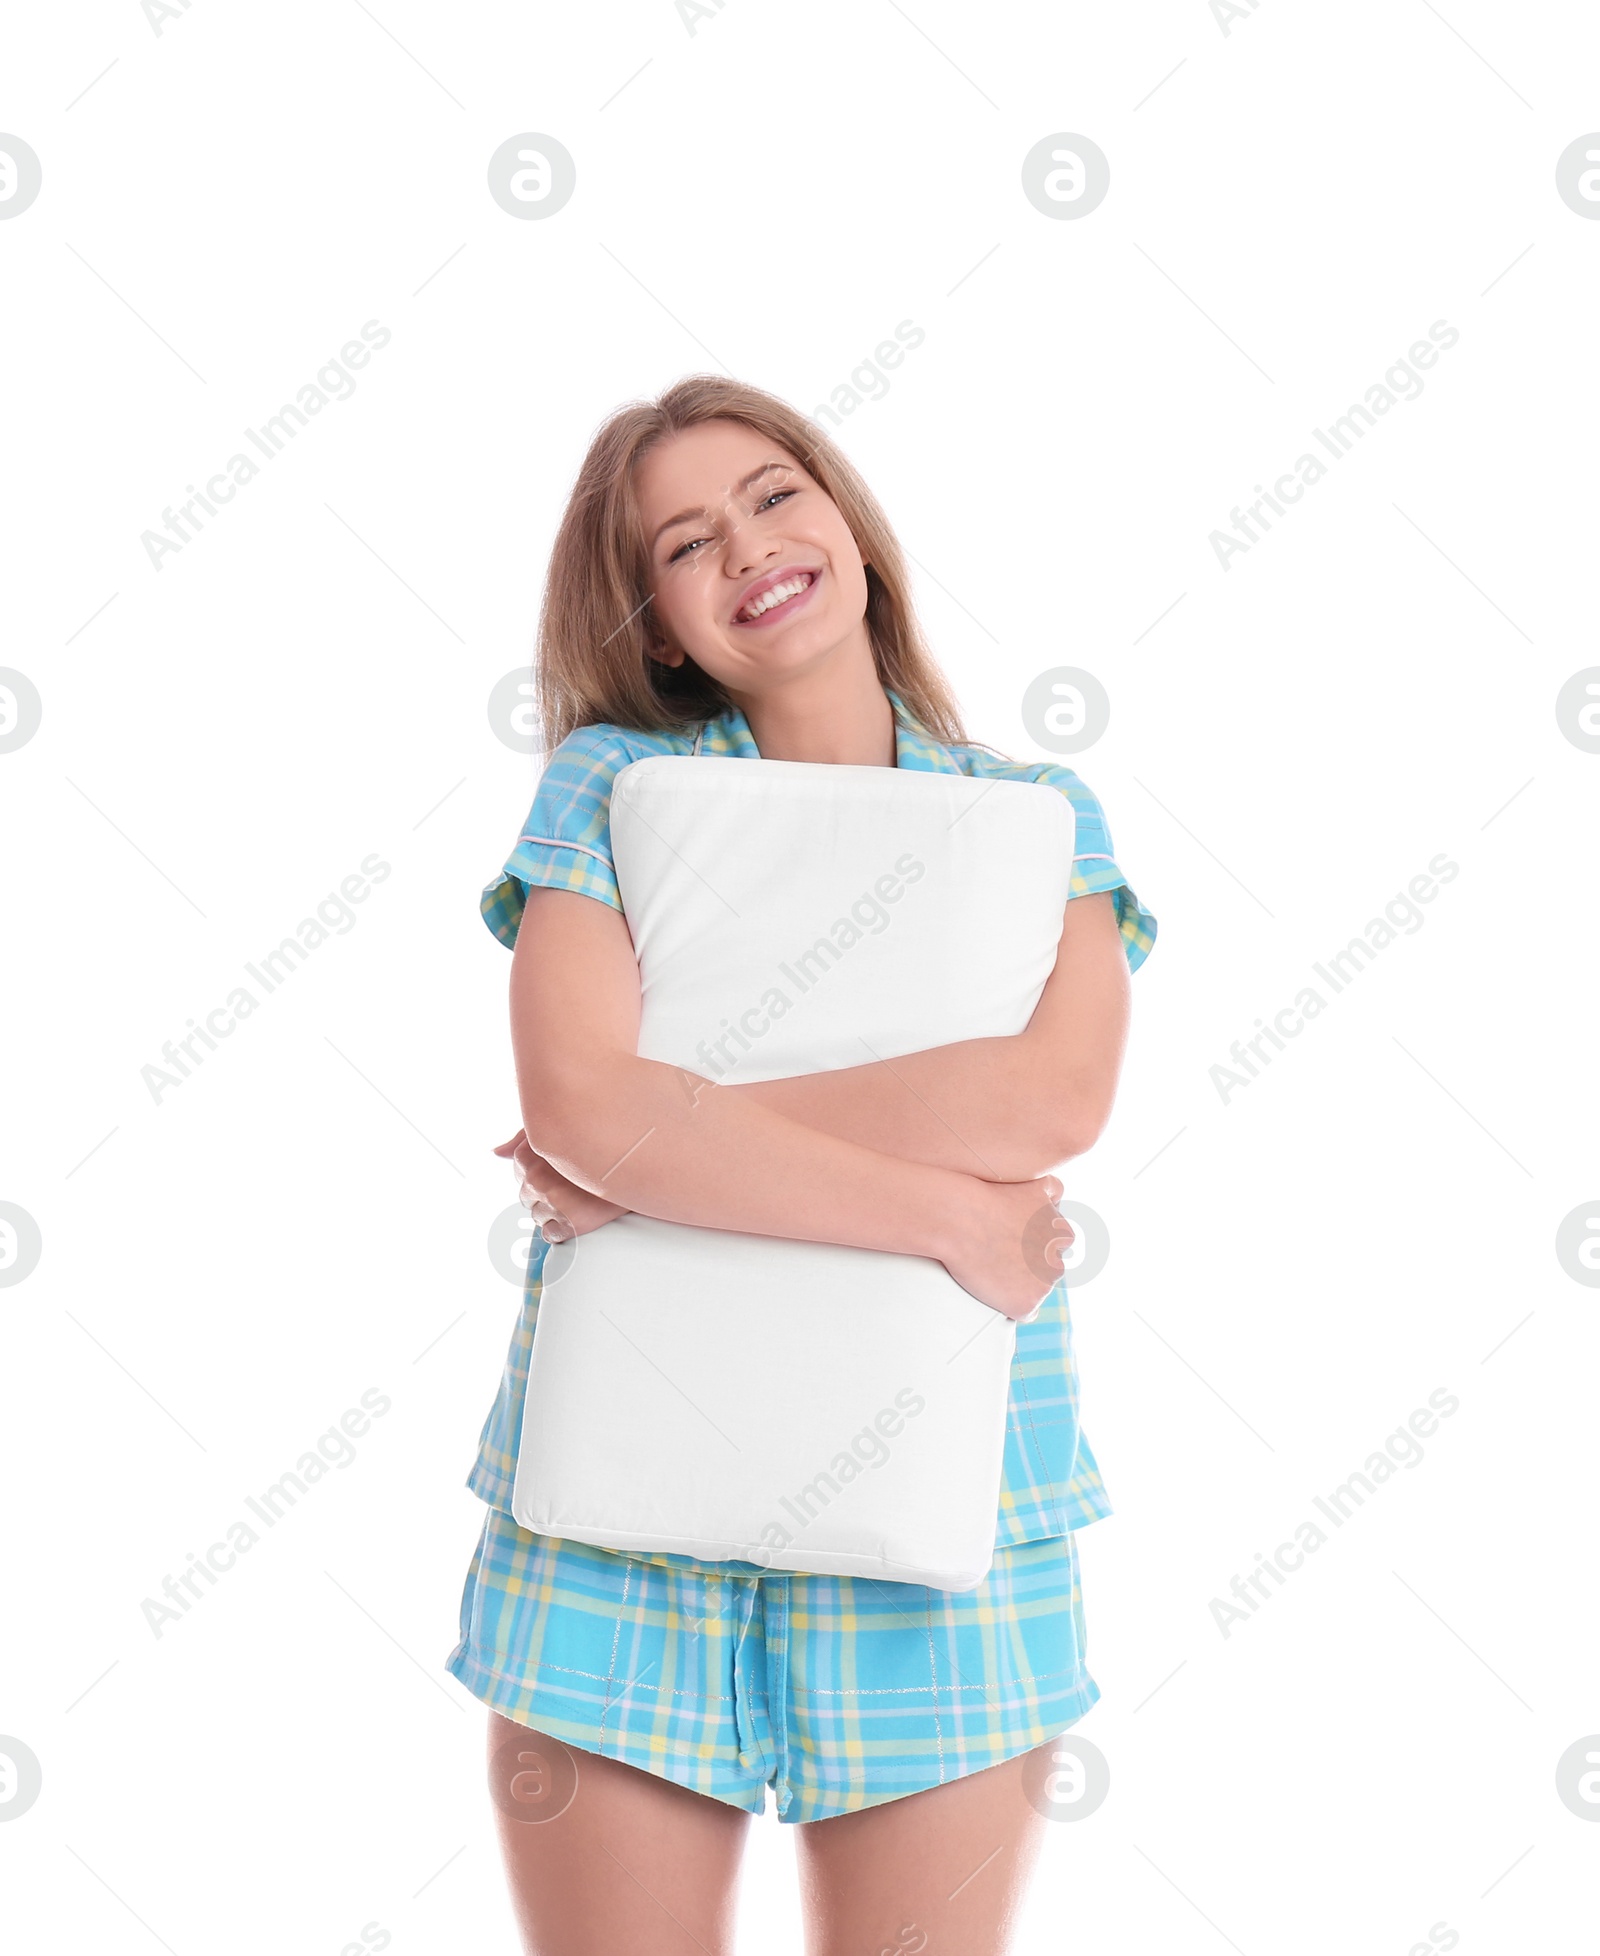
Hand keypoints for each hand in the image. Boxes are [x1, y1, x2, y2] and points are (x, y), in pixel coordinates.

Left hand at [493, 1131, 629, 1241]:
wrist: (644, 1161)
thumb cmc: (601, 1138)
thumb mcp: (560, 1127)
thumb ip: (524, 1138)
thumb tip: (495, 1153)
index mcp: (530, 1154)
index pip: (520, 1172)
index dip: (543, 1172)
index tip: (564, 1169)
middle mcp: (537, 1179)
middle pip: (526, 1196)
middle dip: (546, 1192)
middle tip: (574, 1184)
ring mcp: (554, 1203)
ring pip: (537, 1216)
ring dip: (555, 1211)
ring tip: (580, 1197)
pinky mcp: (571, 1224)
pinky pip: (551, 1235)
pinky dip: (562, 1229)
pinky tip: (581, 1213)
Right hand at [938, 1174, 1074, 1320]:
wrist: (958, 1218)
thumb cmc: (987, 1196)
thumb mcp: (1033, 1183)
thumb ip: (1053, 1191)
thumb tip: (1059, 1197)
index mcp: (1063, 1234)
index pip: (1058, 1244)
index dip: (1032, 1240)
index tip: (1011, 1237)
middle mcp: (1059, 1261)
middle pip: (1047, 1268)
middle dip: (1028, 1263)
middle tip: (998, 1252)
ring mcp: (1043, 1286)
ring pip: (1036, 1289)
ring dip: (1020, 1283)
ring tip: (990, 1268)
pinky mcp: (1024, 1304)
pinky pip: (1024, 1312)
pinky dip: (1011, 1305)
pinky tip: (994, 1290)